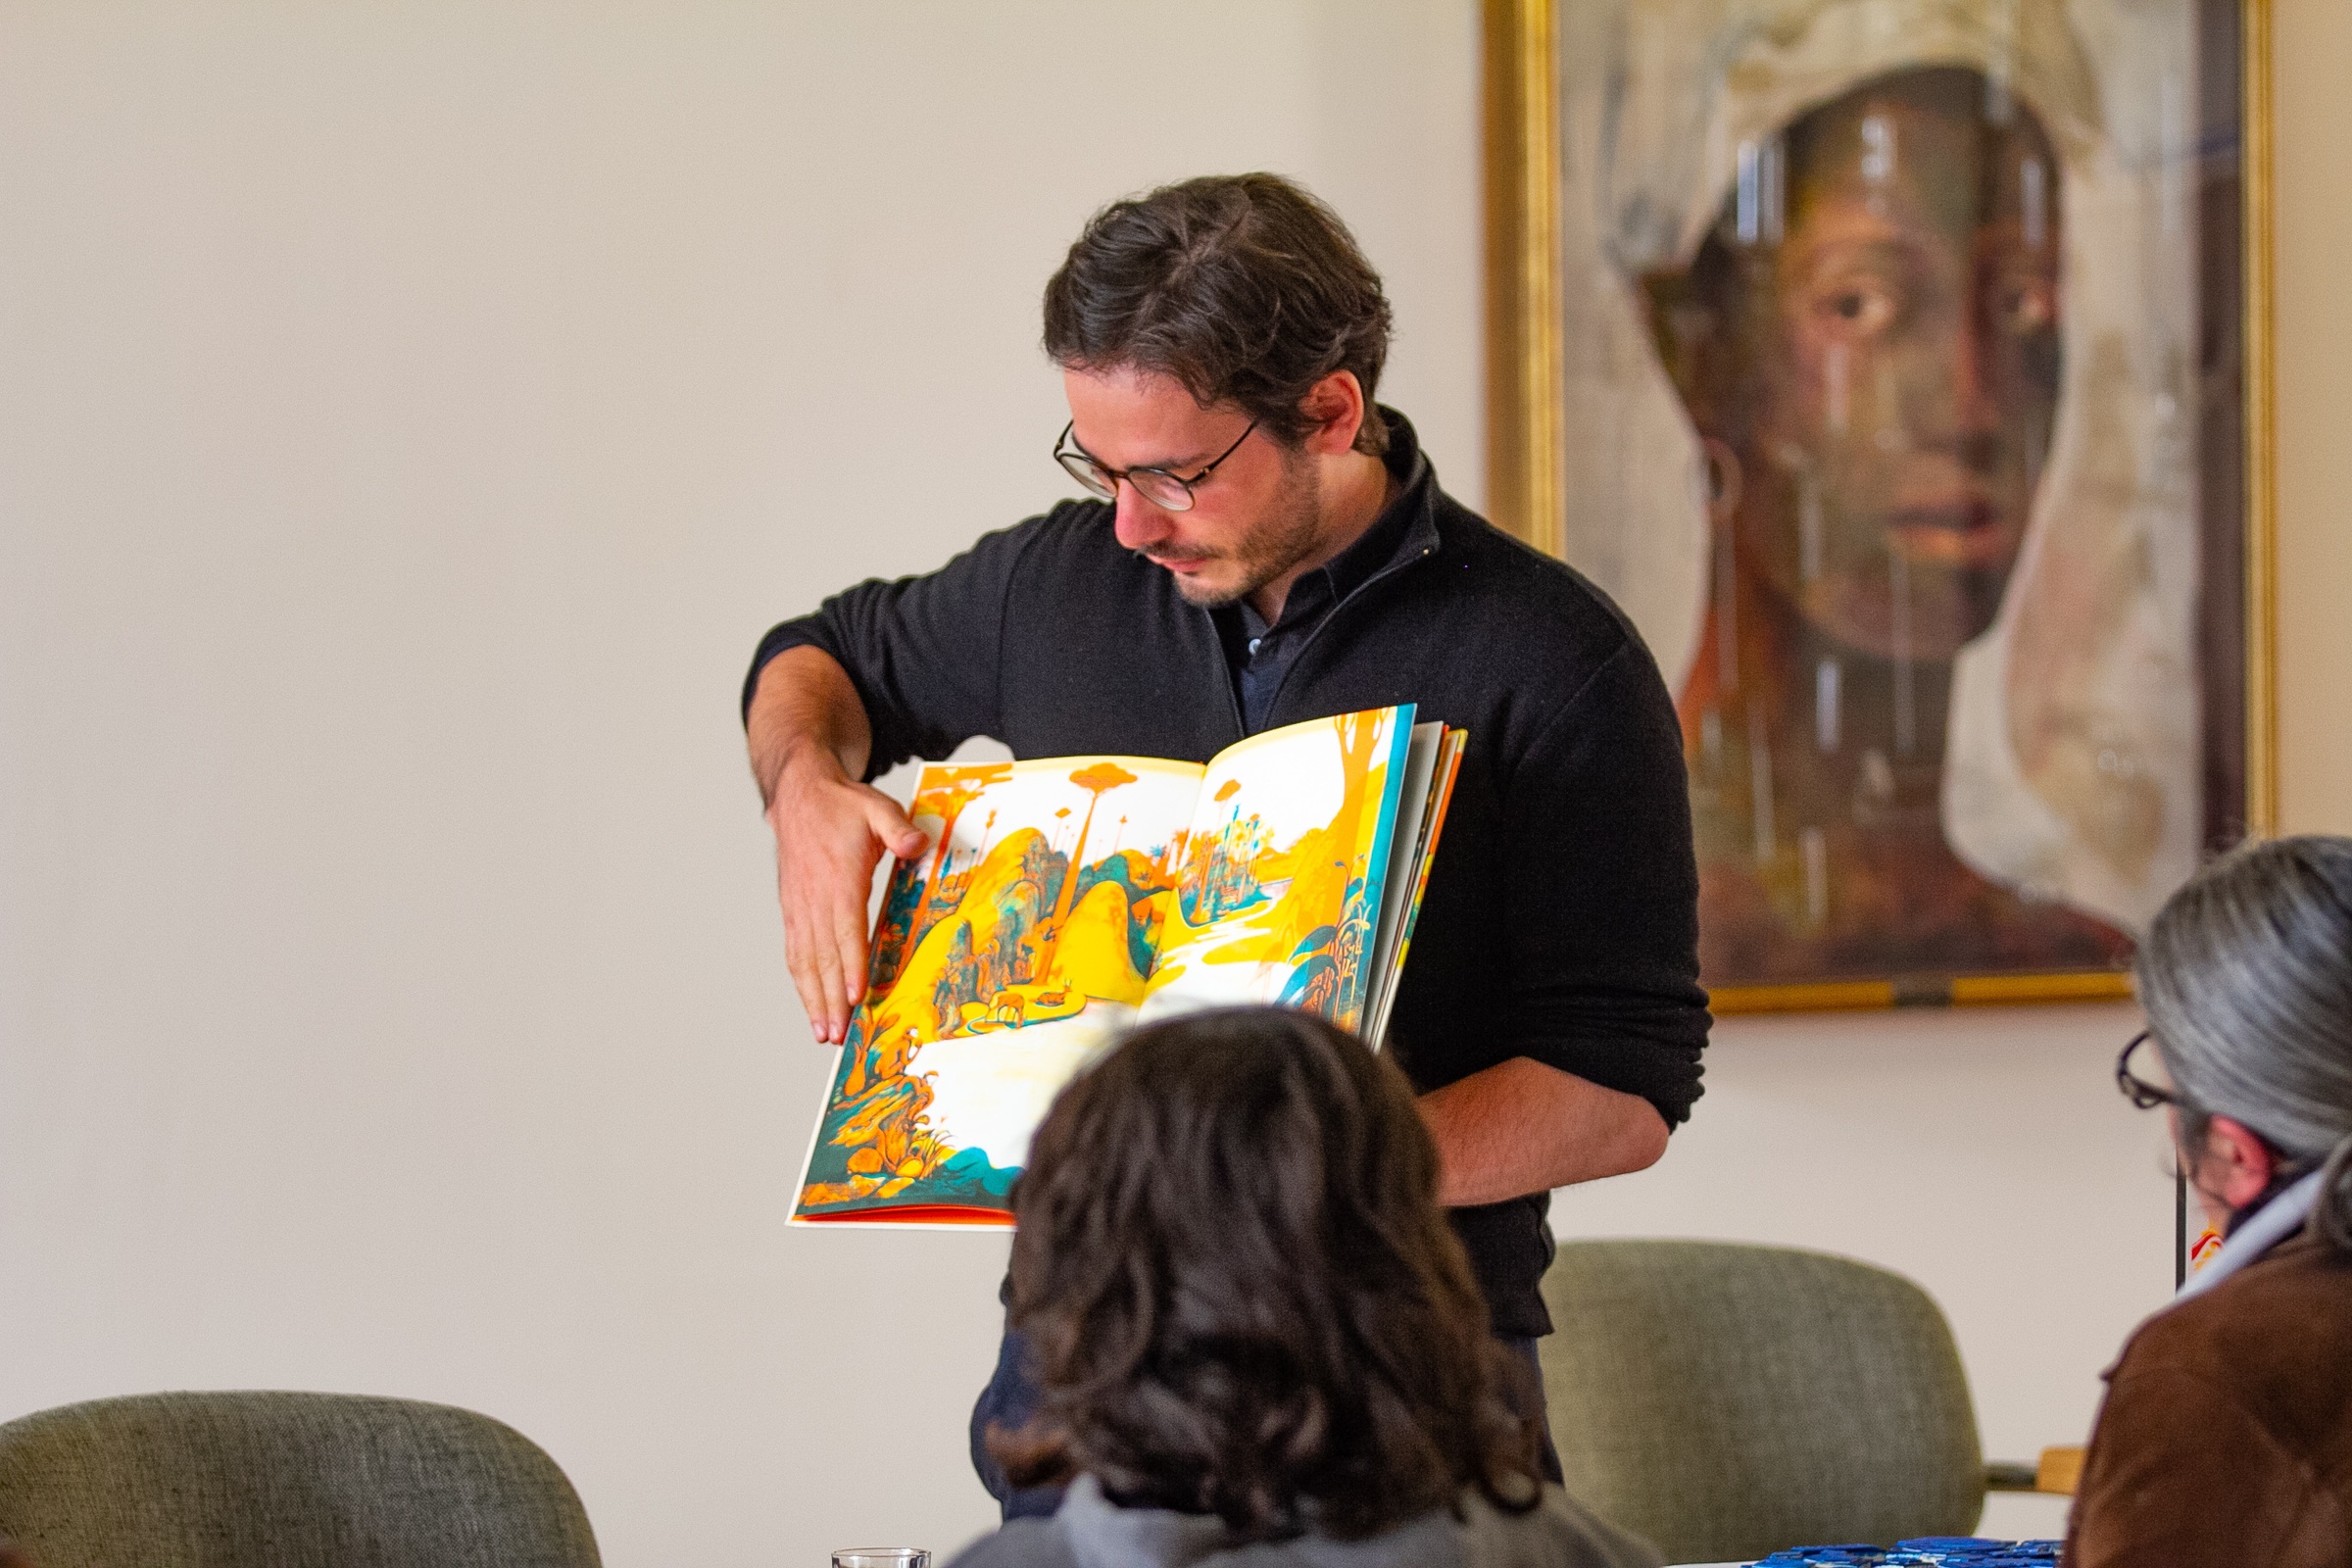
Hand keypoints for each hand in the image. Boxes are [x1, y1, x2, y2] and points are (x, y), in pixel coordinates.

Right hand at [765, 744, 928, 1043]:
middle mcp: (815, 898)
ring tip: (822, 1032)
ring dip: (812, 999)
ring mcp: (800, 907)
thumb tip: (917, 844)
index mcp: (839, 879)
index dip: (850, 965)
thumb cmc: (842, 805)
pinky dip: (801, 982)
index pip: (846, 929)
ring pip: (805, 961)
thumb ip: (898, 828)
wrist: (799, 794)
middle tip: (838, 1035)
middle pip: (823, 957)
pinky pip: (795, 952)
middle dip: (830, 999)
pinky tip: (810, 1005)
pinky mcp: (792, 910)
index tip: (855, 996)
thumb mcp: (876, 806)